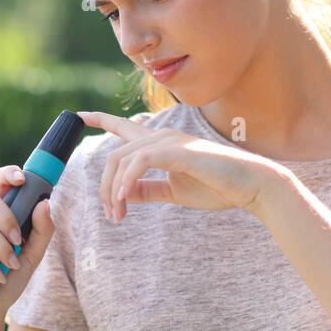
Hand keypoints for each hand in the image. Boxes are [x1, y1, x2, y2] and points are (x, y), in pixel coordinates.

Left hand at [76, 110, 285, 220]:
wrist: (251, 187)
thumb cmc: (218, 187)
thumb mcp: (174, 191)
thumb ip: (149, 189)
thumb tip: (125, 194)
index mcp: (161, 144)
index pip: (124, 127)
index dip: (100, 119)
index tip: (79, 116)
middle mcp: (162, 136)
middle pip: (115, 155)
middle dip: (105, 187)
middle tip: (112, 215)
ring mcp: (170, 141)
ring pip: (123, 158)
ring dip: (114, 190)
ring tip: (118, 214)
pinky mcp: (178, 151)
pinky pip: (140, 162)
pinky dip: (127, 181)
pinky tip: (125, 199)